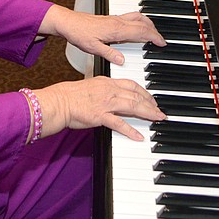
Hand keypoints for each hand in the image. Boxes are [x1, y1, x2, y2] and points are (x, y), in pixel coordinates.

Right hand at [34, 77, 164, 141]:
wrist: (59, 102)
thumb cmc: (70, 96)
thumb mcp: (92, 86)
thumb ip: (105, 90)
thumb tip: (115, 97)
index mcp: (107, 82)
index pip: (132, 84)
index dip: (145, 92)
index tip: (151, 98)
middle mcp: (109, 90)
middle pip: (136, 95)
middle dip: (151, 103)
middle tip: (159, 111)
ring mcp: (105, 103)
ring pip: (132, 106)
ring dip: (148, 113)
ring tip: (157, 119)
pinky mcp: (100, 116)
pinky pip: (119, 123)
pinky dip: (130, 130)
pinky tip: (139, 136)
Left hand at [38, 5, 165, 65]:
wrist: (68, 22)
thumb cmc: (78, 34)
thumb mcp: (93, 48)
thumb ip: (109, 54)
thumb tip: (122, 60)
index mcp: (116, 29)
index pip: (141, 32)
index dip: (154, 37)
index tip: (162, 43)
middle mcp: (118, 22)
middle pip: (143, 23)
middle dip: (154, 31)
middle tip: (161, 40)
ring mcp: (115, 18)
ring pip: (137, 17)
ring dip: (148, 23)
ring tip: (153, 32)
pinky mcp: (110, 18)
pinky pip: (130, 17)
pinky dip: (139, 21)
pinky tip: (136, 27)